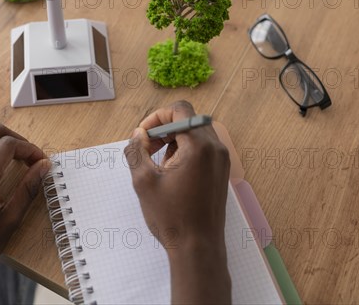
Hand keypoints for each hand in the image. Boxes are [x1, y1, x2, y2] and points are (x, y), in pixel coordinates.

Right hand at [124, 101, 230, 303]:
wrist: (198, 248)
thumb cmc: (172, 217)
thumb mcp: (144, 181)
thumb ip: (136, 151)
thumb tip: (137, 135)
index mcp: (199, 146)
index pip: (180, 110)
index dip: (157, 117)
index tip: (143, 136)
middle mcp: (216, 148)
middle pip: (188, 120)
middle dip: (164, 130)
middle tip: (147, 149)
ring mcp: (222, 160)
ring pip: (196, 134)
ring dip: (174, 141)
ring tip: (160, 166)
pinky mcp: (221, 172)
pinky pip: (203, 149)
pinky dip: (186, 152)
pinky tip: (173, 174)